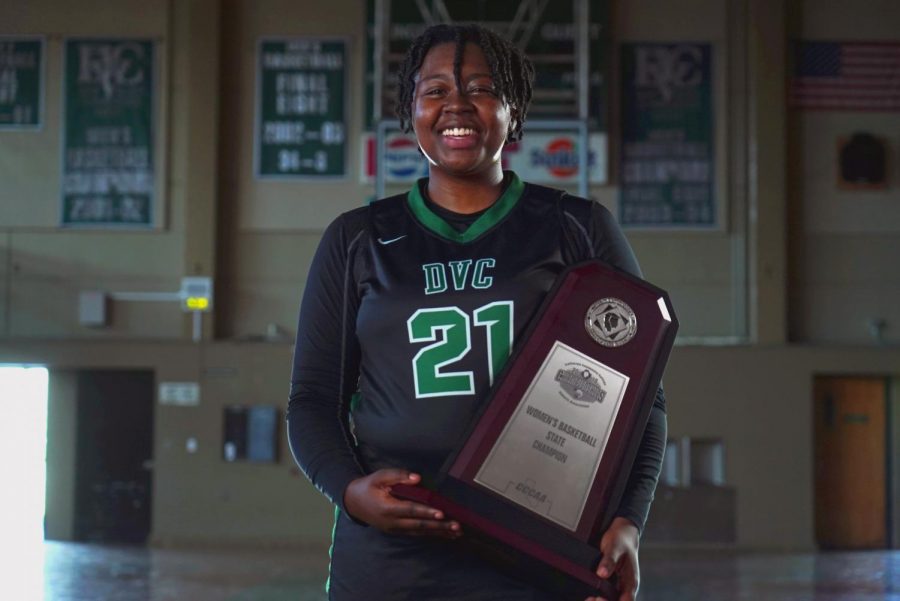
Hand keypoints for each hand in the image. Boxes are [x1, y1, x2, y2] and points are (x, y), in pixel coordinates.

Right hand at [343, 469, 460, 538]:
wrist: (354, 502)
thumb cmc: (369, 486)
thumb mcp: (380, 476)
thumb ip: (398, 476)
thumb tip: (417, 478)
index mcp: (387, 508)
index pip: (411, 510)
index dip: (426, 512)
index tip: (442, 514)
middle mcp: (392, 522)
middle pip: (419, 525)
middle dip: (439, 526)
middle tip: (456, 526)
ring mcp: (395, 529)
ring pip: (420, 532)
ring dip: (439, 533)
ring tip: (456, 533)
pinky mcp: (398, 531)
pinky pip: (417, 533)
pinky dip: (431, 534)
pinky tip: (444, 534)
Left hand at [585, 517, 639, 600]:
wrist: (622, 533)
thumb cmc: (621, 540)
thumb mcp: (614, 547)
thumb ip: (609, 560)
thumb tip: (602, 573)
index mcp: (631, 582)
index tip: (598, 597)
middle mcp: (626, 588)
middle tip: (590, 599)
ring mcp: (619, 587)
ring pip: (611, 600)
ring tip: (588, 598)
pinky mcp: (611, 585)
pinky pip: (606, 596)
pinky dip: (597, 597)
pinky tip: (588, 596)